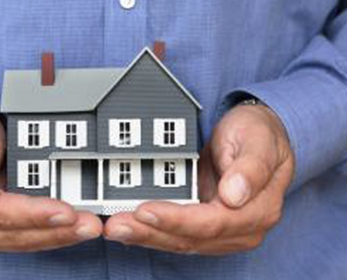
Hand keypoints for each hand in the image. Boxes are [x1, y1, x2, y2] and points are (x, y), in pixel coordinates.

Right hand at [0, 97, 101, 251]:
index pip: (0, 214)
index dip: (34, 215)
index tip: (65, 212)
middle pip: (15, 233)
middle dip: (56, 231)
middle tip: (90, 225)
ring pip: (24, 239)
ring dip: (58, 236)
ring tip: (88, 227)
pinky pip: (25, 236)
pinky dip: (50, 233)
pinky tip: (72, 228)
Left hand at [104, 104, 294, 254]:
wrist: (258, 135)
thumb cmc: (260, 135)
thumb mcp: (259, 141)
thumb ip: (251, 168)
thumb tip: (234, 195)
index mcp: (258, 209)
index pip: (212, 222)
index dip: (176, 219)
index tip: (145, 210)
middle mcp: (241, 227)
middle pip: (191, 238)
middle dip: (150, 233)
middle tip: (116, 226)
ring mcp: (223, 229)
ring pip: (180, 240)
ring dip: (145, 236)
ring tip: (115, 227)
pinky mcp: (205, 223)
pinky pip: (177, 233)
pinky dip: (152, 231)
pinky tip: (130, 227)